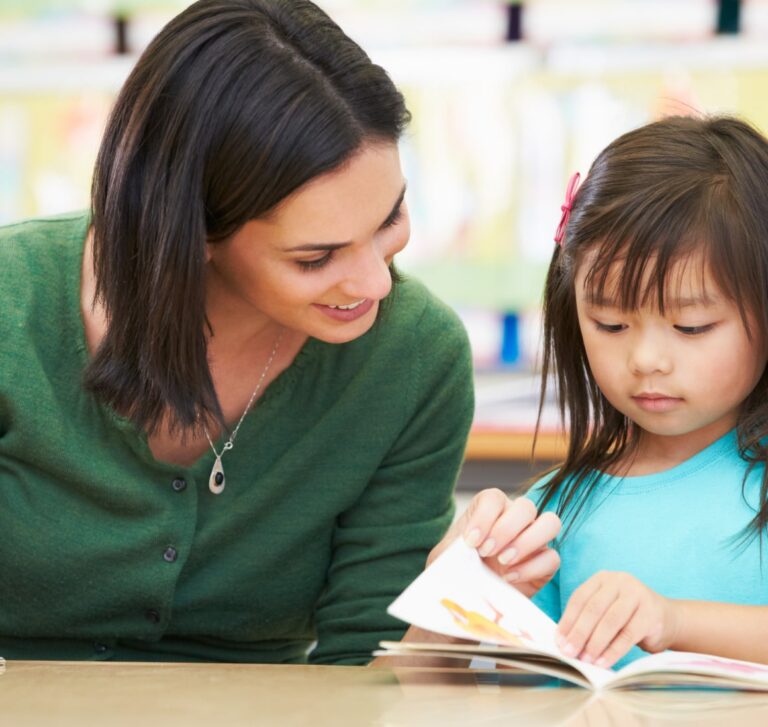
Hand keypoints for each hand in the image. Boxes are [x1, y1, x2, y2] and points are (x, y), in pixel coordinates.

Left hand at [428, 489, 560, 597]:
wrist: (469, 593)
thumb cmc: (457, 568)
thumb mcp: (446, 557)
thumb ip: (450, 552)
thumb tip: (458, 555)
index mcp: (490, 509)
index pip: (494, 498)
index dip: (484, 517)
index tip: (470, 541)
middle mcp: (516, 518)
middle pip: (526, 506)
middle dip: (506, 529)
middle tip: (486, 551)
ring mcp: (534, 539)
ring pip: (550, 523)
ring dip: (527, 541)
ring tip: (503, 561)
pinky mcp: (545, 564)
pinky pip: (552, 558)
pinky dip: (532, 568)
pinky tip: (509, 578)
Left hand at [556, 571, 680, 667]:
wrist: (667, 619)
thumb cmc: (628, 618)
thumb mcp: (605, 611)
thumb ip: (587, 620)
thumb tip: (563, 642)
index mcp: (602, 578)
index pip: (579, 598)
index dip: (568, 621)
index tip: (559, 641)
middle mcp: (619, 581)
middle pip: (593, 609)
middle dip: (579, 633)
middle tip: (569, 653)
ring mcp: (637, 594)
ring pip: (610, 621)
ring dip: (595, 643)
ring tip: (586, 660)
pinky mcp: (650, 613)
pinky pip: (628, 634)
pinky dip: (613, 651)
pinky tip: (603, 662)